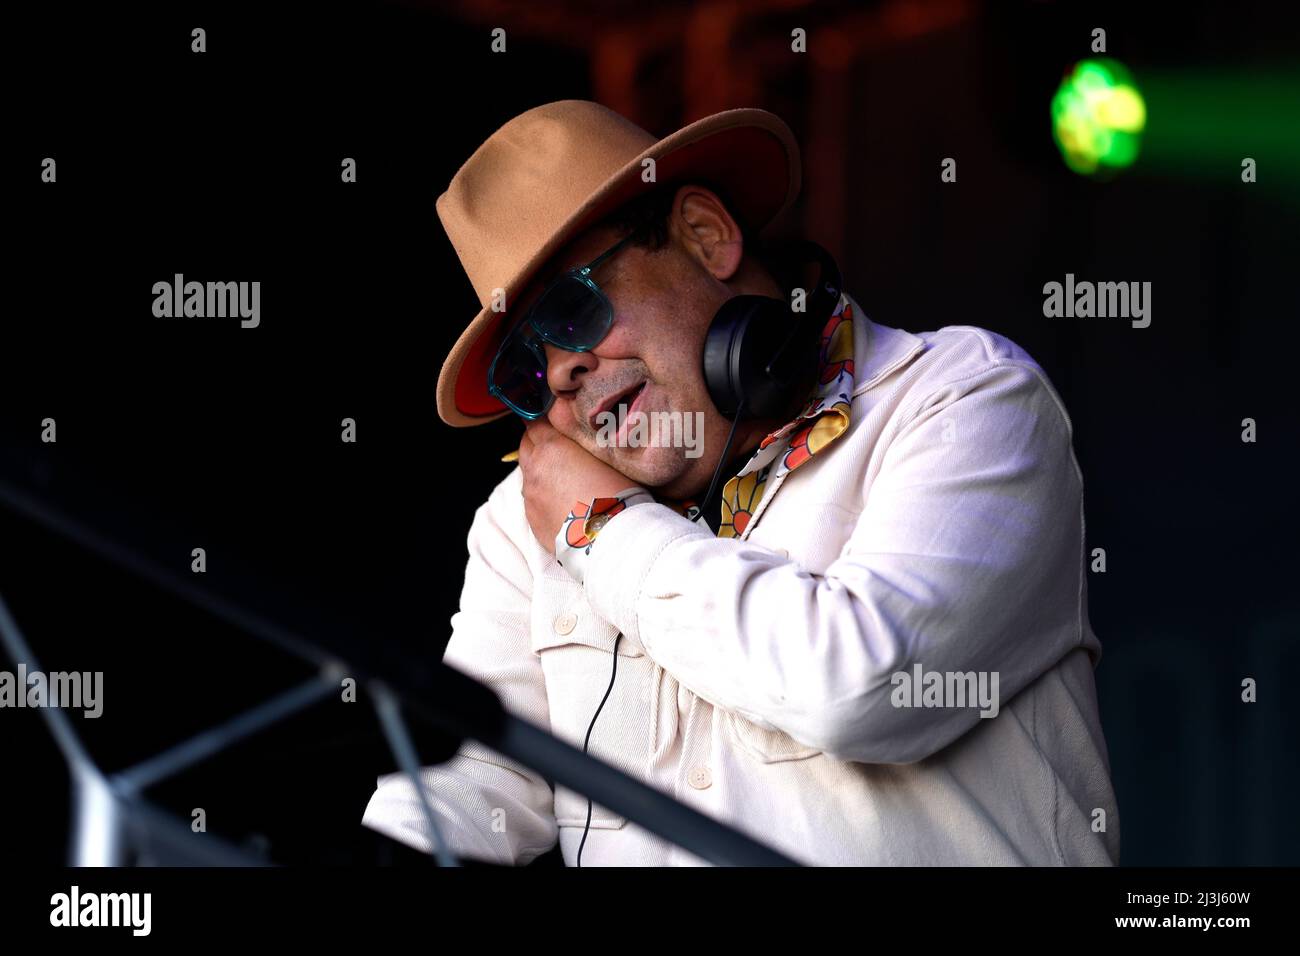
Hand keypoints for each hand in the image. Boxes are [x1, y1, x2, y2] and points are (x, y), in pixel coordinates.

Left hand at [517, 419, 638, 552]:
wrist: (611, 540)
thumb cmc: (617, 495)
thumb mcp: (607, 456)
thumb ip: (586, 441)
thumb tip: (582, 433)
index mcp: (551, 447)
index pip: (535, 422)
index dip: (545, 420)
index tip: (553, 421)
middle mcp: (534, 469)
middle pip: (526, 445)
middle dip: (538, 442)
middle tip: (558, 446)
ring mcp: (530, 496)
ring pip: (528, 473)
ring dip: (540, 470)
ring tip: (563, 477)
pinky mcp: (532, 520)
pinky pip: (532, 499)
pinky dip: (542, 495)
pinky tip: (562, 501)